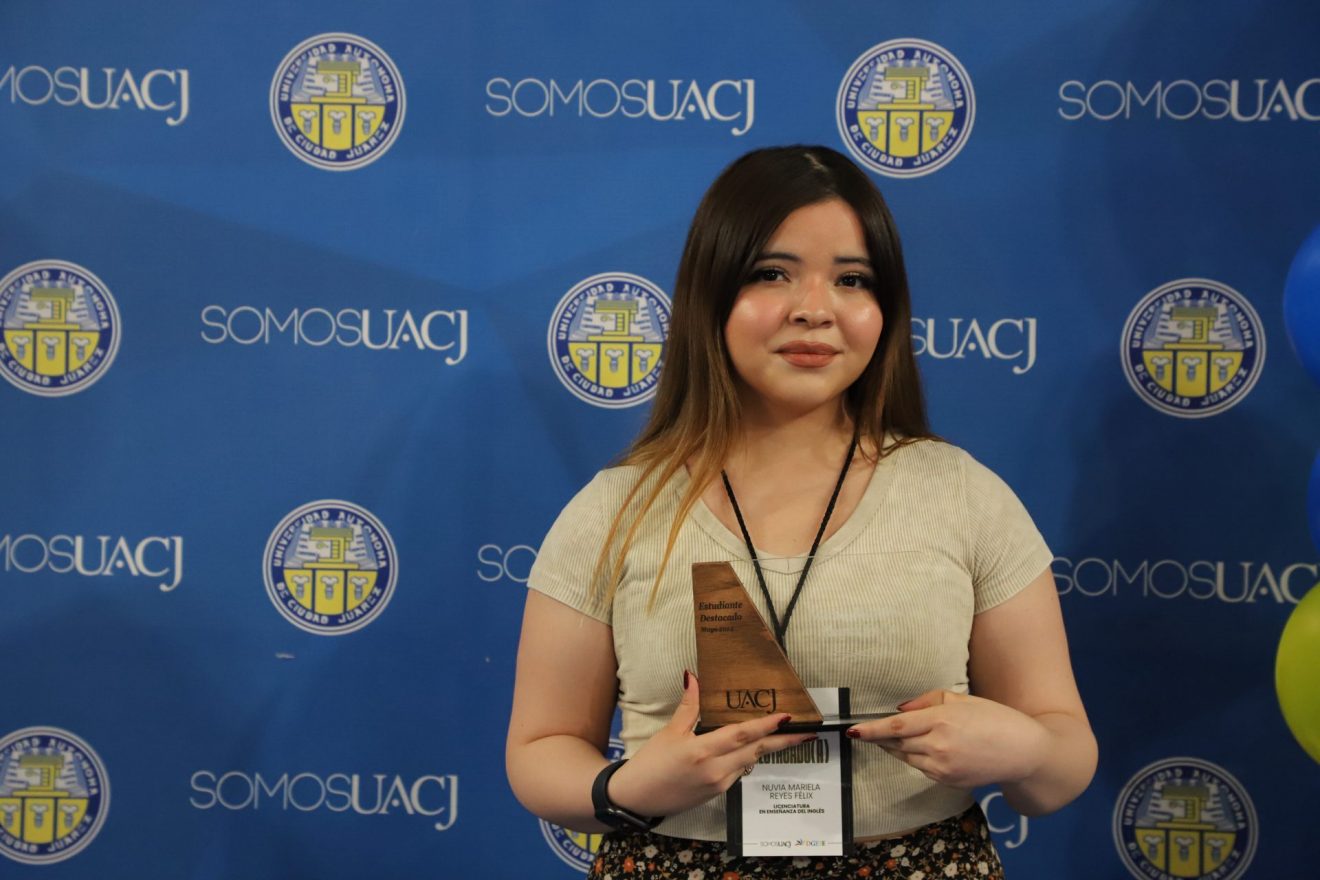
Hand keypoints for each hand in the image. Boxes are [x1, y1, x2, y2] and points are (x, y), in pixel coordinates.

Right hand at [606, 671, 816, 817]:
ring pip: (750, 761)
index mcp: (703, 750)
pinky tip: (750, 749)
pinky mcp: (717, 793)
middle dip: (784, 741)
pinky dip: (747, 759)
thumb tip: (694, 678)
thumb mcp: (670, 732)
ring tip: (786, 736)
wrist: (636, 799)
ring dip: (767, 749)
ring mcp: (718, 784)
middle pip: (757, 751)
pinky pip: (739, 772)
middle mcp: (716, 769)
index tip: (788, 717)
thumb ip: (689, 706)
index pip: (744, 735)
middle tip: (808, 732)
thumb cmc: (650, 763)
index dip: (768, 726)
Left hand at [846, 689, 1048, 788]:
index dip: (870, 730)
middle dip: (880, 738)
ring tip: (898, 737)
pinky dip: (916, 758)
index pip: (895, 728)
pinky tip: (927, 748)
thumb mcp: (962, 699)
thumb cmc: (995, 719)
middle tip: (868, 730)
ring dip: (897, 748)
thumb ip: (927, 701)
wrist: (1024, 753)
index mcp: (942, 721)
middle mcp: (939, 746)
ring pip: (906, 758)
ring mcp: (943, 768)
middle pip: (896, 744)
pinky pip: (922, 768)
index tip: (852, 731)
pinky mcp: (948, 781)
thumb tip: (900, 709)